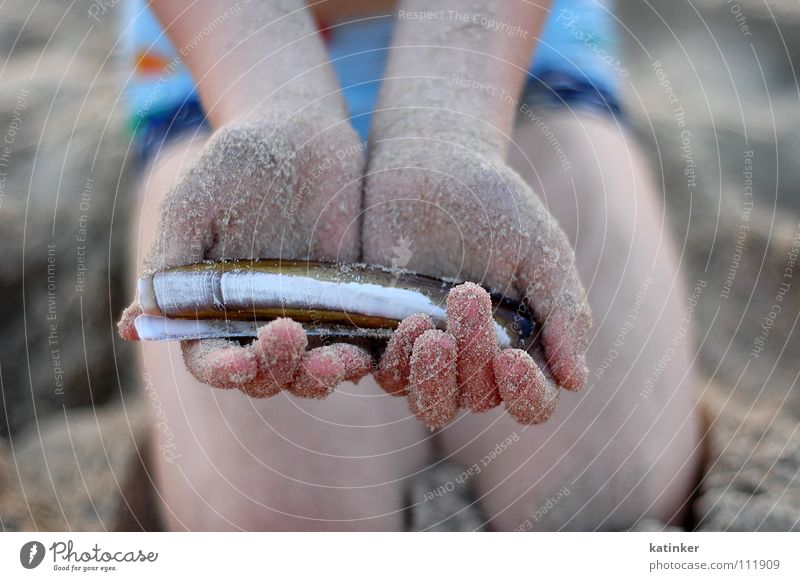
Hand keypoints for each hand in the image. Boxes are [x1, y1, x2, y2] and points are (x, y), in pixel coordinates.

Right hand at [119, 111, 372, 397]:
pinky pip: (357, 341)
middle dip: (277, 370)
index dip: (222, 370)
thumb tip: (135, 324)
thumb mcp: (192, 206)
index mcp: (212, 309)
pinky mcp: (348, 303)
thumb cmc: (235, 163)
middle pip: (264, 376)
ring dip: (324, 375)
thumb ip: (171, 264)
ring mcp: (306, 316)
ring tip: (339, 361)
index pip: (210, 359)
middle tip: (290, 338)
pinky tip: (373, 348)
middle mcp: (257, 322)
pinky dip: (364, 353)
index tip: (239, 364)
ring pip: (312, 370)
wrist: (299, 132)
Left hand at [364, 139, 590, 425]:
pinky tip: (408, 322)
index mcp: (523, 345)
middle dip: (474, 359)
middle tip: (467, 293)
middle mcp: (477, 360)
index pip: (533, 402)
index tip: (511, 358)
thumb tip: (578, 382)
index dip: (525, 395)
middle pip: (479, 401)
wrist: (430, 165)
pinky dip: (397, 361)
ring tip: (429, 327)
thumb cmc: (495, 204)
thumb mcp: (541, 252)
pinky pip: (389, 377)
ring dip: (433, 377)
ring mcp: (430, 354)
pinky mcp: (386, 339)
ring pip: (433, 405)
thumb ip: (562, 313)